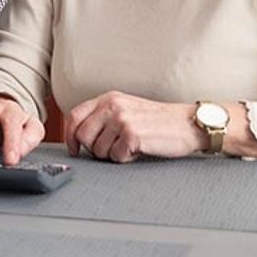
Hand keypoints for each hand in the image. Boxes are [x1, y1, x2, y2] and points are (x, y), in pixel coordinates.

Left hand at [64, 91, 203, 162]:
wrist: (187, 123)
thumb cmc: (158, 121)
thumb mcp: (127, 109)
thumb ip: (103, 116)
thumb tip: (80, 135)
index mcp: (108, 98)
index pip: (74, 116)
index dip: (70, 136)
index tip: (74, 148)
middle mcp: (112, 106)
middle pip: (82, 136)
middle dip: (94, 149)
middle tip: (113, 149)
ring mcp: (121, 119)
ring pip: (98, 150)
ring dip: (113, 154)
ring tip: (130, 146)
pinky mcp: (131, 134)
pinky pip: (116, 157)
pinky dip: (127, 158)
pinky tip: (139, 149)